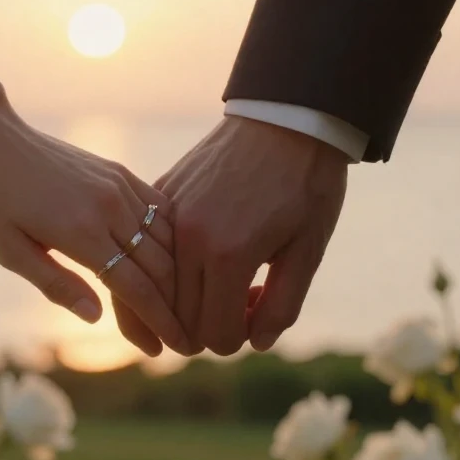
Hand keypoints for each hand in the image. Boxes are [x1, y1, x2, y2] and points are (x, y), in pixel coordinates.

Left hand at [0, 104, 190, 355]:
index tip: (174, 348)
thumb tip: (97, 318)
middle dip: (174, 307)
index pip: (137, 288)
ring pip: (166, 238)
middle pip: (160, 266)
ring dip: (177, 275)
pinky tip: (172, 259)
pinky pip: (159, 207)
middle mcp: (109, 205)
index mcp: (80, 231)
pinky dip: (171, 236)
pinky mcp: (117, 171)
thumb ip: (56, 284)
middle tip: (183, 339)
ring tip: (180, 306)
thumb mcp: (7, 251)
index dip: (159, 322)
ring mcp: (117, 184)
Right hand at [156, 116, 347, 354]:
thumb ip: (281, 305)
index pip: (213, 334)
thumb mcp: (308, 250)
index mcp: (226, 255)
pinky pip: (151, 250)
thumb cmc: (307, 182)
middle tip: (247, 300)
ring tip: (227, 282)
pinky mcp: (162, 195)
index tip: (257, 318)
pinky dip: (172, 269)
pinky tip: (203, 259)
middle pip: (180, 318)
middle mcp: (186, 238)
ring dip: (189, 299)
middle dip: (212, 325)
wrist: (287, 116)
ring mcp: (168, 215)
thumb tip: (254, 343)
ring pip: (159, 288)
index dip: (238, 339)